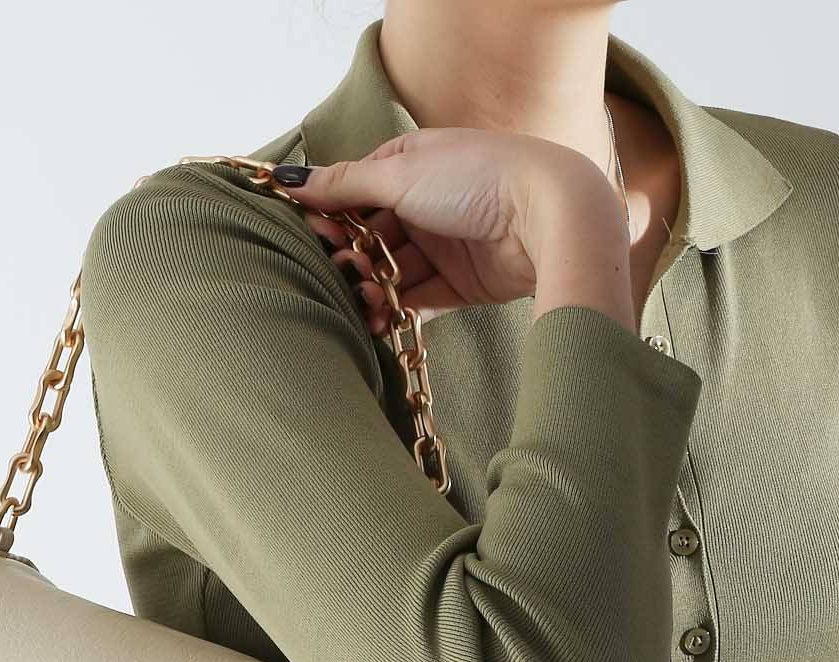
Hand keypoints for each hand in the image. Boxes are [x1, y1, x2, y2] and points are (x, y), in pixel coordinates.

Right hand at [270, 128, 629, 330]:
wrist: (546, 214)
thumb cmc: (475, 177)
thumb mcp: (401, 173)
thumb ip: (345, 184)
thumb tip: (292, 182)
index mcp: (412, 163)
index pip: (359, 191)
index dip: (334, 215)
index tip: (315, 235)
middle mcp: (428, 201)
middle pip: (374, 236)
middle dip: (352, 257)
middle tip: (340, 272)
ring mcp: (447, 244)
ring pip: (394, 271)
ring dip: (372, 288)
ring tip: (364, 300)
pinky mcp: (465, 283)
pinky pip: (420, 299)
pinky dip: (398, 309)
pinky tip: (378, 320)